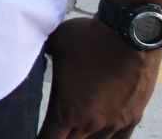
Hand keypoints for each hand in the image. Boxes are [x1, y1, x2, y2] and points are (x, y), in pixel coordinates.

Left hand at [39, 16, 160, 137]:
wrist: (129, 35)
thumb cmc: (89, 38)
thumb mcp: (55, 44)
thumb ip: (41, 52)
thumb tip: (29, 45)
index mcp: (66, 111)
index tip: (37, 134)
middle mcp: (90, 123)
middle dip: (60, 137)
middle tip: (55, 129)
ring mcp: (113, 123)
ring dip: (82, 137)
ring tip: (74, 130)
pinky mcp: (132, 117)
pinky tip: (99, 135)